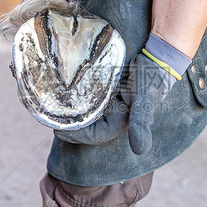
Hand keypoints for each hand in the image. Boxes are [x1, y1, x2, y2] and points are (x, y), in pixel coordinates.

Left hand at [55, 52, 178, 154]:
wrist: (157, 56)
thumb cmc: (151, 78)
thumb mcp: (144, 100)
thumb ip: (141, 124)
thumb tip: (140, 150)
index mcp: (120, 123)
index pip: (93, 136)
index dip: (76, 135)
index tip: (58, 129)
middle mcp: (112, 115)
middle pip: (85, 126)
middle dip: (68, 125)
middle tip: (49, 118)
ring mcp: (107, 102)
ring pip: (84, 112)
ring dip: (70, 111)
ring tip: (52, 107)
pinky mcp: (104, 89)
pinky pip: (86, 97)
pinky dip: (75, 97)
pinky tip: (63, 91)